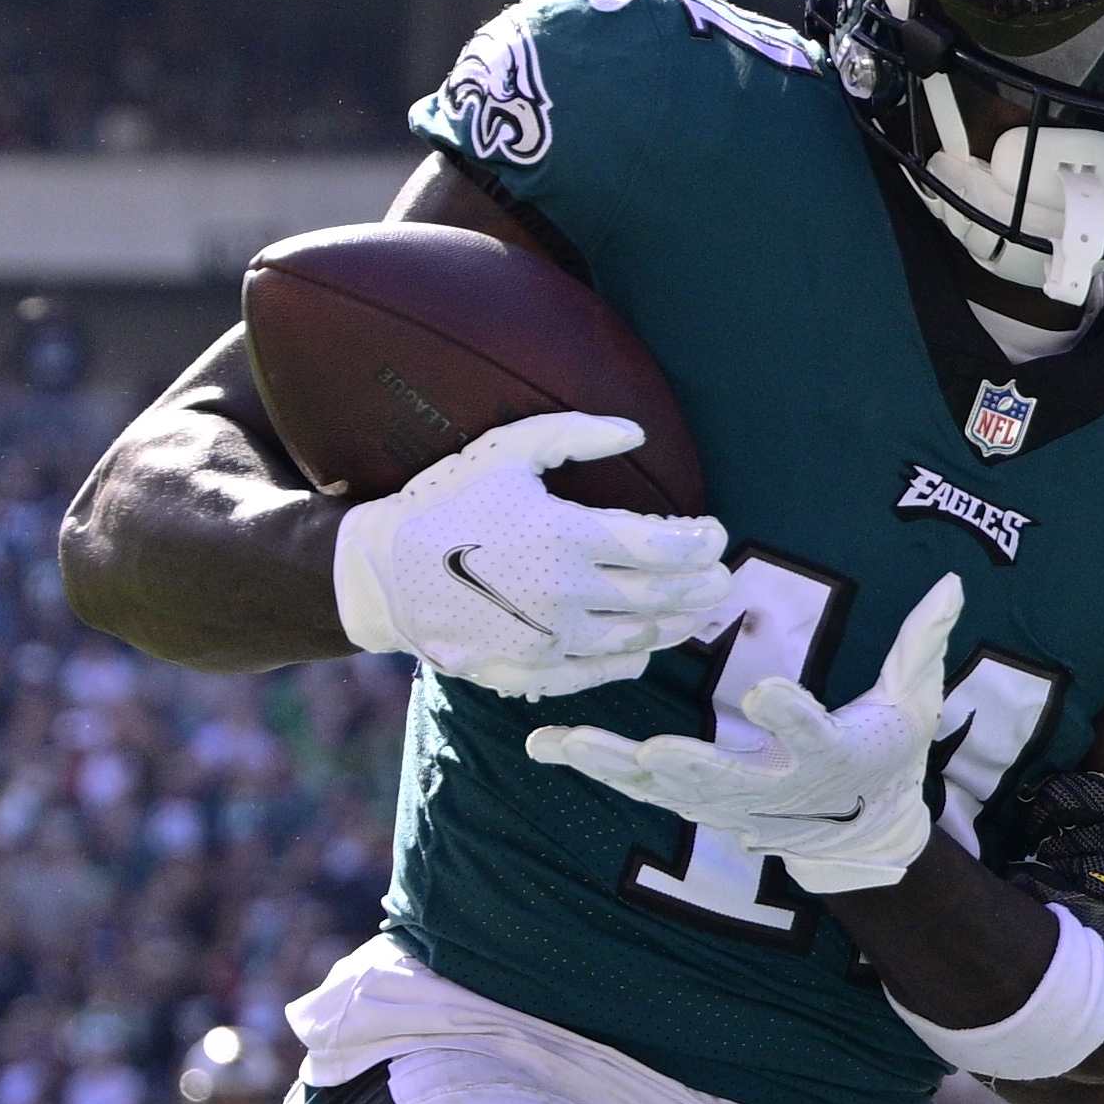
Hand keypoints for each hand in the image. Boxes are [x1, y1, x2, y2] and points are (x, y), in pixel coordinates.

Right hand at [331, 414, 734, 700]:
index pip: (667, 546)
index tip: (714, 534)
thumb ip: (576, 435)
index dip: (703, 542)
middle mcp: (569, 594)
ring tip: (695, 609)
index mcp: (569, 537)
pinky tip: (644, 644)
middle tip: (722, 576)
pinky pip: (602, 671)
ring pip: (641, 638)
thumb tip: (637, 432)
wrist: (382, 574)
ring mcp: (554, 640)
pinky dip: (632, 657)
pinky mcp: (535, 671)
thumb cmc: (446, 503)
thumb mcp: (506, 451)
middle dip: (704, 585)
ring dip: (677, 623)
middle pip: (664, 596)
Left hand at [534, 577, 956, 896]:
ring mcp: (733, 801)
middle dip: (689, 767)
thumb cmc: (890, 751)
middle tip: (652, 752)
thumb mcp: (915, 701)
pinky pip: (641, 788)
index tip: (764, 694)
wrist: (865, 828)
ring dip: (615, 766)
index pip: (812, 735)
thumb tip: (955, 582)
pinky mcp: (700, 802)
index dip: (790, 718)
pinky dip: (596, 768)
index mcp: (834, 755)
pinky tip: (545, 745)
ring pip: (669, 788)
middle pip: (727, 779)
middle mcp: (778, 787)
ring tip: (562, 743)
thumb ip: (924, 642)